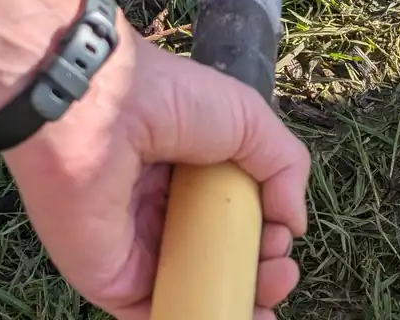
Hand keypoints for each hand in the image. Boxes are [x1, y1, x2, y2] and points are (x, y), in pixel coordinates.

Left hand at [1, 15, 310, 318]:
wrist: (103, 110)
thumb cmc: (174, 101)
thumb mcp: (249, 118)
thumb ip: (285, 167)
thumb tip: (295, 225)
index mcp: (194, 169)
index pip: (237, 215)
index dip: (269, 232)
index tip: (284, 234)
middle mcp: (168, 210)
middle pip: (222, 257)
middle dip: (262, 270)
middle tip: (280, 272)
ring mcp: (140, 248)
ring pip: (196, 290)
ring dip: (239, 301)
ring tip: (268, 293)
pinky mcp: (113, 280)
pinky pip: (156, 314)